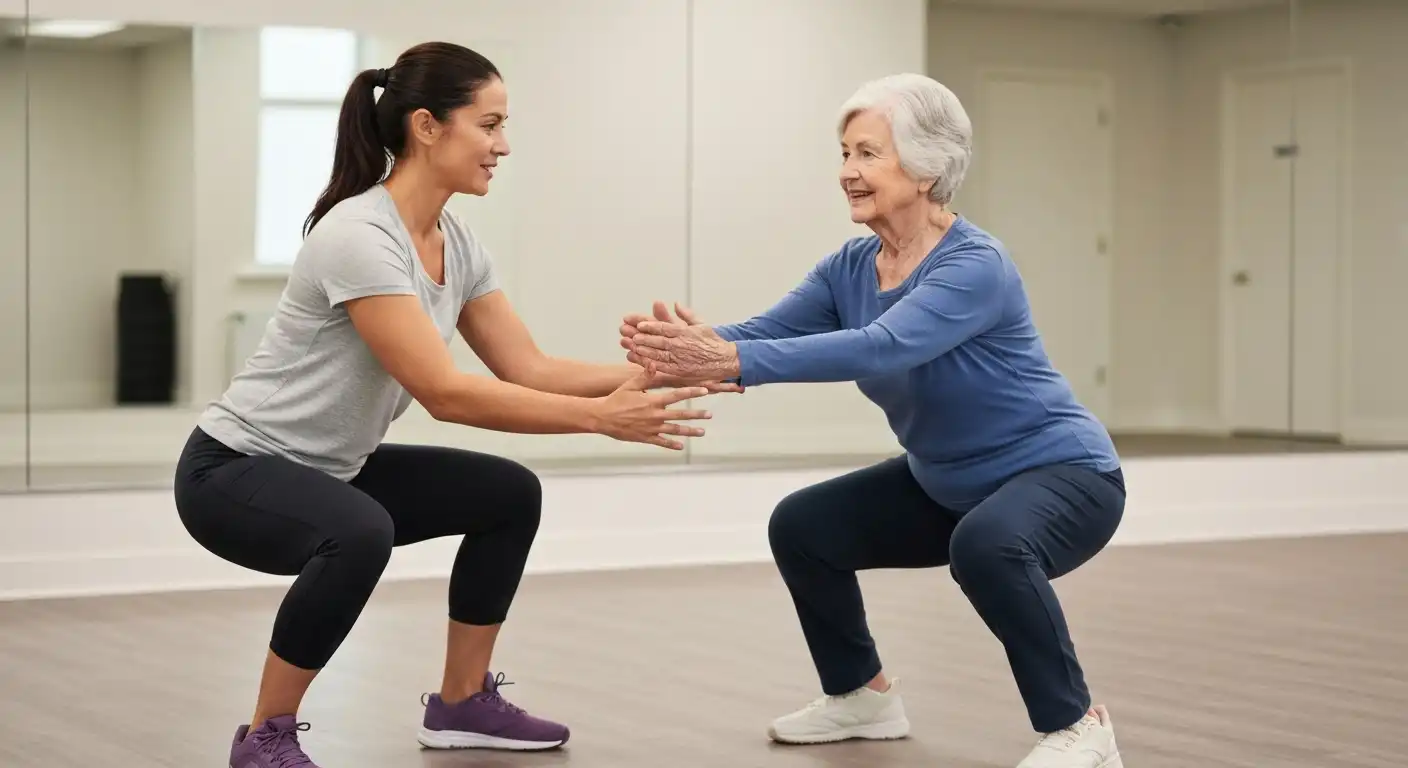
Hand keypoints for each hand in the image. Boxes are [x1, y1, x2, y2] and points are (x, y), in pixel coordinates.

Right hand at [589, 363, 713, 449]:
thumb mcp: (630, 385)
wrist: (602, 417)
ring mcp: (651, 428)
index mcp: (653, 401)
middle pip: (681, 415)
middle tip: (709, 415)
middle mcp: (655, 415)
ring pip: (675, 430)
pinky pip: (661, 442)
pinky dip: (671, 444)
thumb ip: (645, 375)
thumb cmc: (616, 399)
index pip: (677, 395)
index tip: (705, 390)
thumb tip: (655, 363)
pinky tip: (681, 446)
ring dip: (689, 431)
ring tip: (702, 432)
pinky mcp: (645, 438)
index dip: (692, 392)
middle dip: (697, 415)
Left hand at [621, 318, 740, 381]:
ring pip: (657, 354)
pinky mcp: (680, 371)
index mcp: (684, 332)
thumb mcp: (701, 324)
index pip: (664, 327)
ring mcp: (679, 359)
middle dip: (642, 338)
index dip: (650, 325)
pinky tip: (641, 361)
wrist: (725, 360)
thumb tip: (676, 304)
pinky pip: (662, 367)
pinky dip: (650, 364)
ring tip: (631, 347)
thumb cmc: (712, 342)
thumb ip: (687, 314)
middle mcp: (680, 345)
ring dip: (643, 351)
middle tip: (629, 335)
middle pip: (657, 340)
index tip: (639, 324)